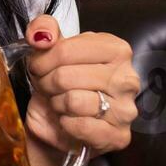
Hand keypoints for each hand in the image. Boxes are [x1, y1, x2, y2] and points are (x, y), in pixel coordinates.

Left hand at [20, 15, 140, 165]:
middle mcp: (127, 78)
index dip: (42, 60)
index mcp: (116, 50)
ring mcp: (126, 109)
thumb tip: (40, 35)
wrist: (60, 125)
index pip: (66, 49)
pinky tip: (68, 120)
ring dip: (56, 103)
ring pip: (73, 100)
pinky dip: (65, 124)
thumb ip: (44, 29)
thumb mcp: (50, 52)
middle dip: (46, 83)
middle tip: (46, 87)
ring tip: (58, 103)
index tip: (37, 67)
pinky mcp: (119, 136)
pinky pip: (81, 126)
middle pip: (66, 75)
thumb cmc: (60, 85)